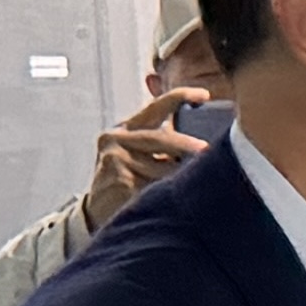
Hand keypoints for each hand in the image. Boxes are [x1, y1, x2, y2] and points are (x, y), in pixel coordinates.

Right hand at [79, 86, 209, 228]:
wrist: (98, 211)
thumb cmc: (129, 181)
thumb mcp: (143, 157)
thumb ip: (164, 145)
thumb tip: (207, 144)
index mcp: (127, 129)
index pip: (155, 107)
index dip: (180, 97)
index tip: (204, 94)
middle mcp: (116, 138)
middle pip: (159, 137)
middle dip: (186, 145)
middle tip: (208, 150)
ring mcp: (114, 158)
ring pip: (160, 165)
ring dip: (181, 176)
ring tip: (197, 183)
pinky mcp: (117, 180)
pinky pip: (152, 185)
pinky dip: (168, 192)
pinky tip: (176, 198)